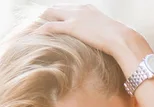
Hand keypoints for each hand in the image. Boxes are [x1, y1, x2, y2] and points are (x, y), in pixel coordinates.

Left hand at [37, 4, 152, 74]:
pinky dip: (40, 30)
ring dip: (39, 22)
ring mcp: (75, 17)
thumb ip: (98, 38)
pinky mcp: (72, 27)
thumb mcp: (106, 37)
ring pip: (50, 13)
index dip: (56, 17)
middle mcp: (80, 10)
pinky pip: (50, 26)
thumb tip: (98, 49)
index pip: (66, 9)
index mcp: (88, 10)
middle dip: (44, 17)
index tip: (49, 25)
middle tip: (34, 27)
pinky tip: (33, 36)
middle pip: (55, 8)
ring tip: (30, 31)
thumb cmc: (118, 42)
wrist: (123, 39)